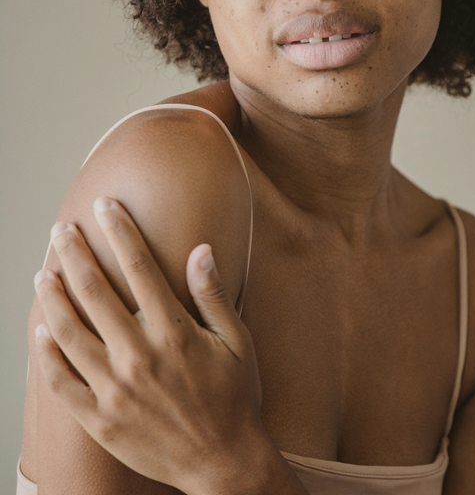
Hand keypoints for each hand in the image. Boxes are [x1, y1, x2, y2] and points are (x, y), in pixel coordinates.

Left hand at [34, 197, 264, 494]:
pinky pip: (63, 382)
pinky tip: (42, 331)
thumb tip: (201, 249)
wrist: (223, 464)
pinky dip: (48, 354)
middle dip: (75, 253)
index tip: (105, 206)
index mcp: (173, 332)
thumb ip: (214, 295)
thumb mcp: (237, 342)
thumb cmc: (234, 398)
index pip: (138, 267)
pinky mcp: (101, 420)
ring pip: (70, 332)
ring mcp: (115, 390)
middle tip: (62, 230)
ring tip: (43, 273)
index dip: (120, 231)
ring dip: (52, 297)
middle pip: (94, 291)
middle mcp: (139, 356)